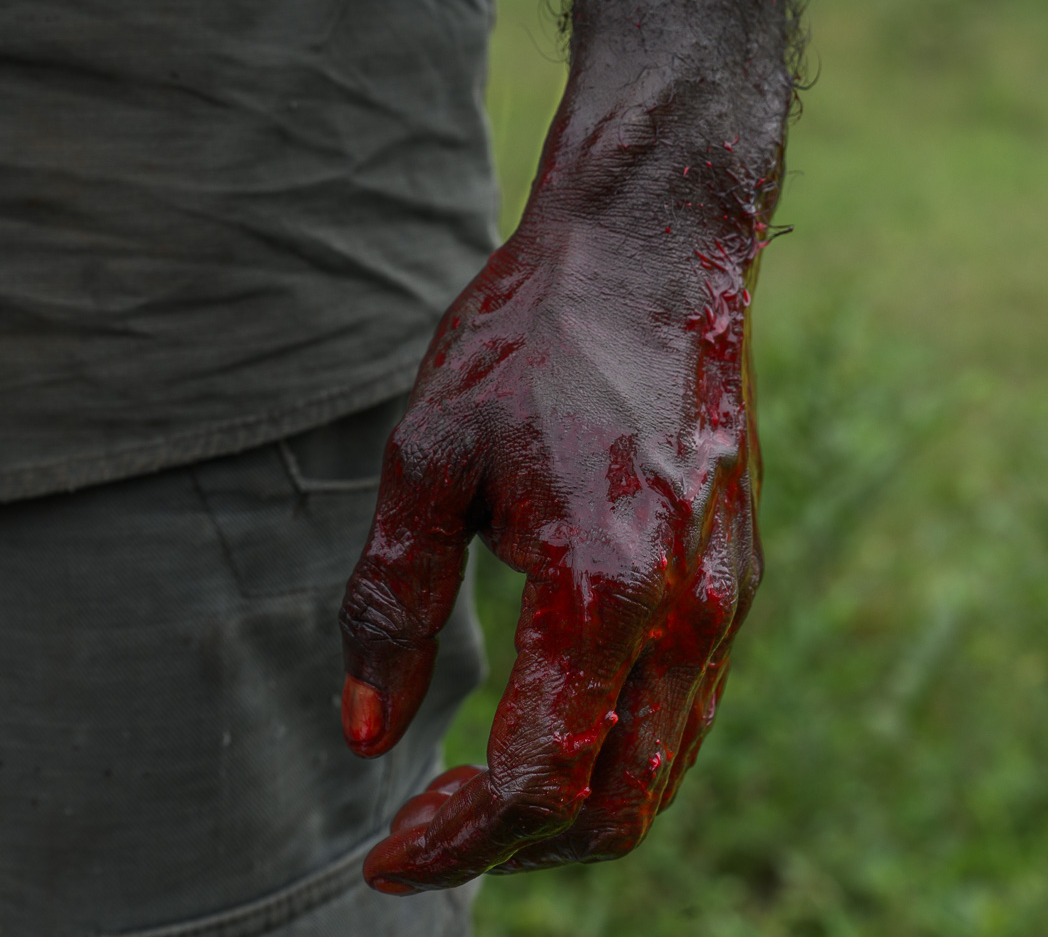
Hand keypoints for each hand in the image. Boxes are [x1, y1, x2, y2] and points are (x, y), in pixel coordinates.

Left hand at [338, 151, 766, 890]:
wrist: (649, 249)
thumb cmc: (532, 337)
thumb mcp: (428, 457)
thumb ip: (391, 603)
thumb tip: (366, 733)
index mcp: (603, 589)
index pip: (532, 780)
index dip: (453, 839)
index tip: (385, 855)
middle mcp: (688, 613)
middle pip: (615, 806)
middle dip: (518, 848)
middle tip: (431, 828)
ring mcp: (727, 595)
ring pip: (661, 767)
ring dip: (572, 807)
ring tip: (482, 791)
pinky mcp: (737, 568)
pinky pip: (685, 704)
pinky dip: (618, 747)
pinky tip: (552, 711)